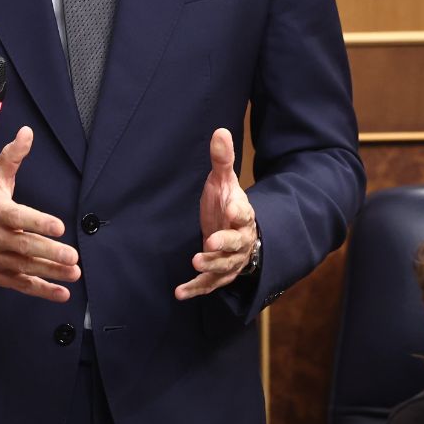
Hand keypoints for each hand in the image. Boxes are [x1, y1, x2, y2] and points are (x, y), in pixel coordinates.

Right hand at [0, 125, 79, 301]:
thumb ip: (12, 158)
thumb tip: (27, 133)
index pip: (18, 218)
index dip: (38, 222)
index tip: (58, 226)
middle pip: (25, 247)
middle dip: (50, 253)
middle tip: (72, 255)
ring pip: (26, 268)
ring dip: (51, 272)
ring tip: (74, 273)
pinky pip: (21, 285)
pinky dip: (41, 291)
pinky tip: (61, 293)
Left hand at [174, 128, 257, 299]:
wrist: (237, 233)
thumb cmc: (228, 204)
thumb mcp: (224, 181)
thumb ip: (222, 160)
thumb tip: (219, 130)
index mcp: (243, 215)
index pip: (244, 214)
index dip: (238, 211)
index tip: (230, 208)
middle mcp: (241, 240)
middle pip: (236, 244)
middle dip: (224, 244)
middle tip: (210, 241)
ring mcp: (231, 260)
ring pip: (224, 267)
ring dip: (210, 267)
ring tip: (194, 263)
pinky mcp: (219, 275)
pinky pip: (209, 285)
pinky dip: (196, 289)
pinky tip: (179, 293)